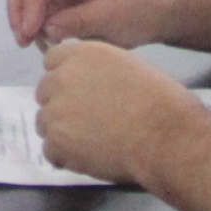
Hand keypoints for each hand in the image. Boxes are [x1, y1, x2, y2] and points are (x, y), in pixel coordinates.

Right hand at [6, 0, 174, 49]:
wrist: (163, 12)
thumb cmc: (146, 7)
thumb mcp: (114, 17)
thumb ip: (78, 22)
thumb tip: (47, 29)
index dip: (31, 1)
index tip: (30, 30)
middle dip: (20, 8)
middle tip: (23, 40)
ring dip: (26, 20)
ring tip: (34, 45)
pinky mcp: (64, 1)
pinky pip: (40, 11)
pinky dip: (37, 27)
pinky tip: (45, 43)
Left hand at [34, 41, 201, 187]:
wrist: (165, 135)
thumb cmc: (159, 102)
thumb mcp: (127, 66)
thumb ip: (97, 69)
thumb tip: (87, 82)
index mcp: (80, 54)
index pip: (52, 62)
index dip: (65, 79)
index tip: (78, 93)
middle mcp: (62, 78)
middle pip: (45, 92)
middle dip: (62, 105)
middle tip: (88, 121)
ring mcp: (55, 111)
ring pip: (45, 122)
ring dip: (62, 132)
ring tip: (92, 141)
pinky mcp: (57, 142)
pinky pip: (50, 150)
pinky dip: (65, 157)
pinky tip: (89, 156)